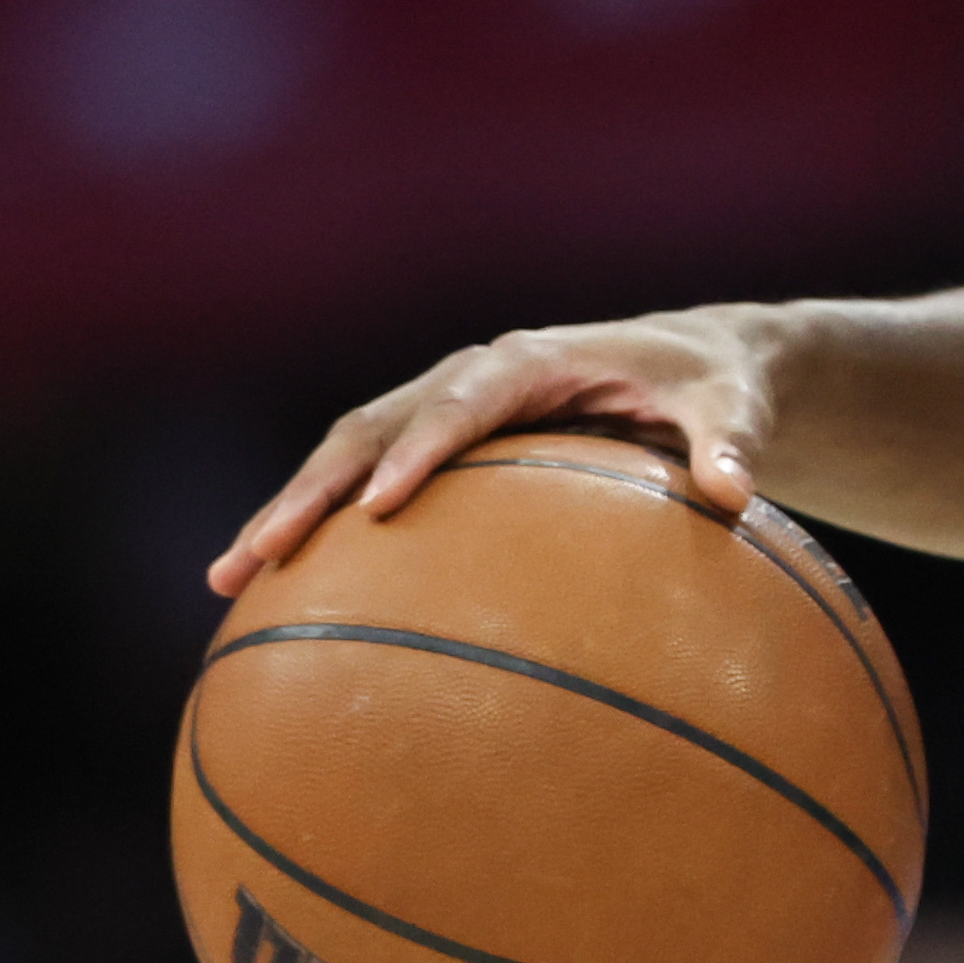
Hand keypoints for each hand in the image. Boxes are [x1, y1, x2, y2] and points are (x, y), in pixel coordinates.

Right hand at [206, 307, 786, 596]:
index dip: (419, 446)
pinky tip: (275, 602)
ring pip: (348, 453)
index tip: (379, 506)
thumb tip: (735, 494)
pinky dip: (321, 532)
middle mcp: (473, 377)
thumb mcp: (736, 407)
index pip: (463, 398)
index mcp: (533, 360)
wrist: (699, 365)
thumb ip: (732, 444)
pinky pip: (367, 482)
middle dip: (312, 486)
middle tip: (260, 552)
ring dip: (289, 509)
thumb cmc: (717, 387)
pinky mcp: (439, 448)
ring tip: (227, 579)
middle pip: (372, 425)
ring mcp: (445, 409)